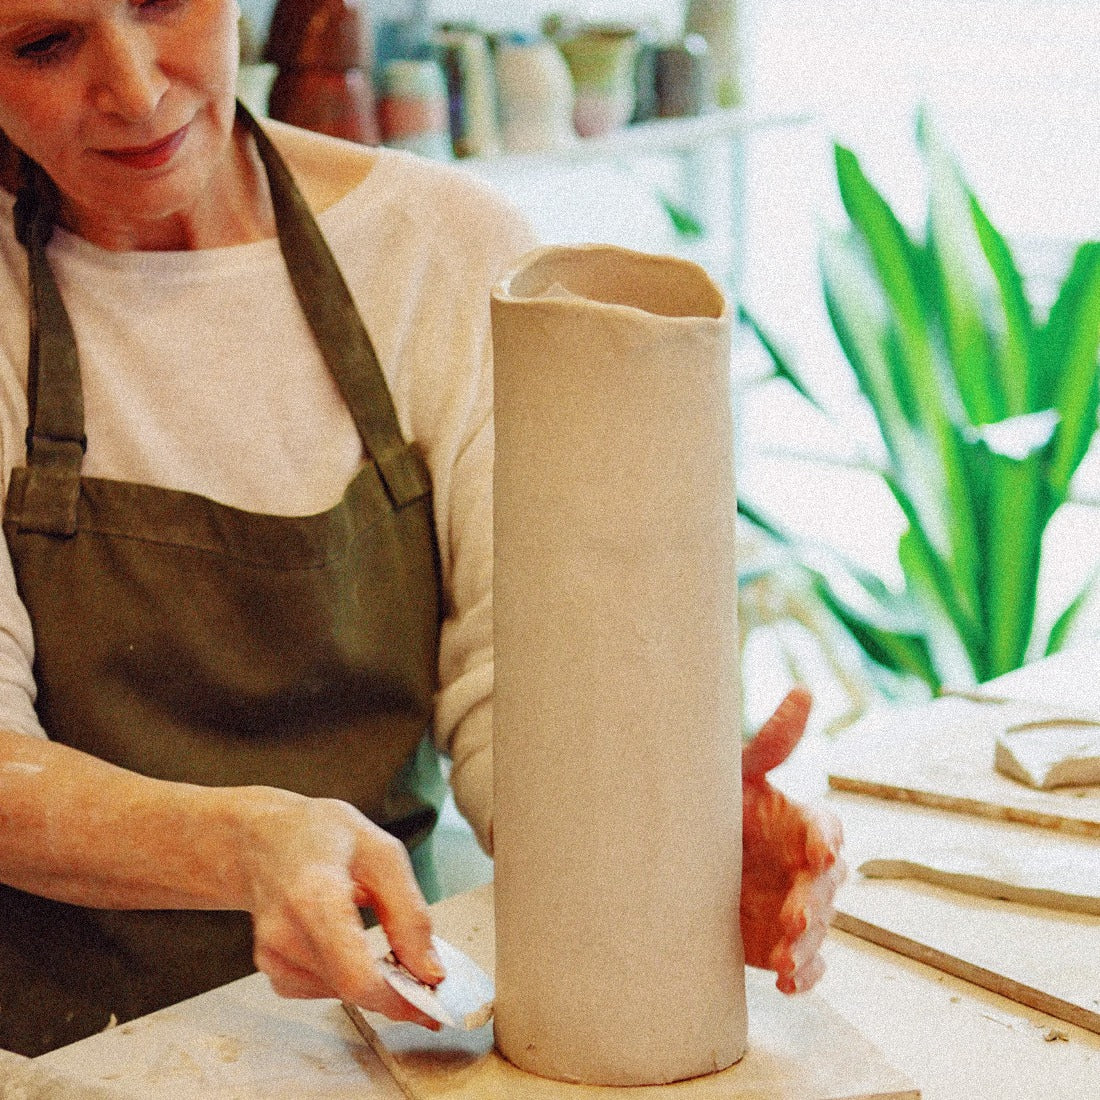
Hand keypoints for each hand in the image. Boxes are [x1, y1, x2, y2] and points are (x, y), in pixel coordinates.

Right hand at [235, 790, 444, 1027]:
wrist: (261, 836)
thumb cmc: (319, 834)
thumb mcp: (382, 855)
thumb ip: (409, 914)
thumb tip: (430, 971)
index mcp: (314, 897)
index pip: (355, 975)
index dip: (397, 998)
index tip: (430, 1001)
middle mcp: (284, 933)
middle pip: (349, 988)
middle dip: (393, 988)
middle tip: (420, 968)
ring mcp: (271, 954)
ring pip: (339, 992)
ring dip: (369, 980)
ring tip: (377, 937)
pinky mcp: (269, 967)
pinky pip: (320, 989)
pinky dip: (345, 974)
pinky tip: (346, 941)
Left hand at [740, 687, 844, 993]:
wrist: (678, 857)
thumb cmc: (715, 806)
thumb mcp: (737, 774)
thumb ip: (773, 742)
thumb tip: (805, 691)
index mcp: (800, 821)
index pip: (827, 827)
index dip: (826, 839)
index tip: (819, 851)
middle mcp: (805, 865)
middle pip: (827, 885)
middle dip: (814, 902)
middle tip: (791, 916)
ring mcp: (796, 906)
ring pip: (818, 928)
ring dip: (806, 944)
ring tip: (783, 959)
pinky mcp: (781, 942)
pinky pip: (806, 964)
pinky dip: (802, 977)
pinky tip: (786, 983)